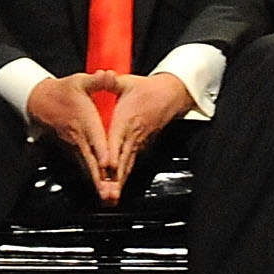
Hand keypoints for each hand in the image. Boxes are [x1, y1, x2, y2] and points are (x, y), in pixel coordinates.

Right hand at [25, 71, 121, 194]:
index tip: (110, 163)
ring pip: (88, 166)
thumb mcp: (79, 80)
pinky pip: (85, 166)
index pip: (94, 137)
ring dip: (97, 182)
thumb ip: (97, 81)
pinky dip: (93, 178)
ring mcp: (74, 145)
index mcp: (83, 120)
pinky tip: (101, 190)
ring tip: (108, 197)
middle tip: (110, 193)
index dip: (101, 150)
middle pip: (92, 159)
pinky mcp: (73, 150)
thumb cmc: (63, 90)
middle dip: (101, 177)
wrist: (38, 101)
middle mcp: (79, 136)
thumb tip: (108, 75)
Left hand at [96, 71, 196, 200]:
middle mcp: (133, 134)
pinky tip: (116, 190)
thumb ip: (112, 82)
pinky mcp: (140, 146)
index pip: (118, 138)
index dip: (112, 152)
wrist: (171, 94)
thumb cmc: (146, 88)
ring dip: (119, 183)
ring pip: (127, 165)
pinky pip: (130, 165)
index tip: (108, 166)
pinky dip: (123, 179)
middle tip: (107, 194)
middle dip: (115, 178)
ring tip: (111, 198)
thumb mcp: (128, 82)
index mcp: (127, 118)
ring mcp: (138, 142)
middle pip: (122, 159)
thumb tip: (103, 75)